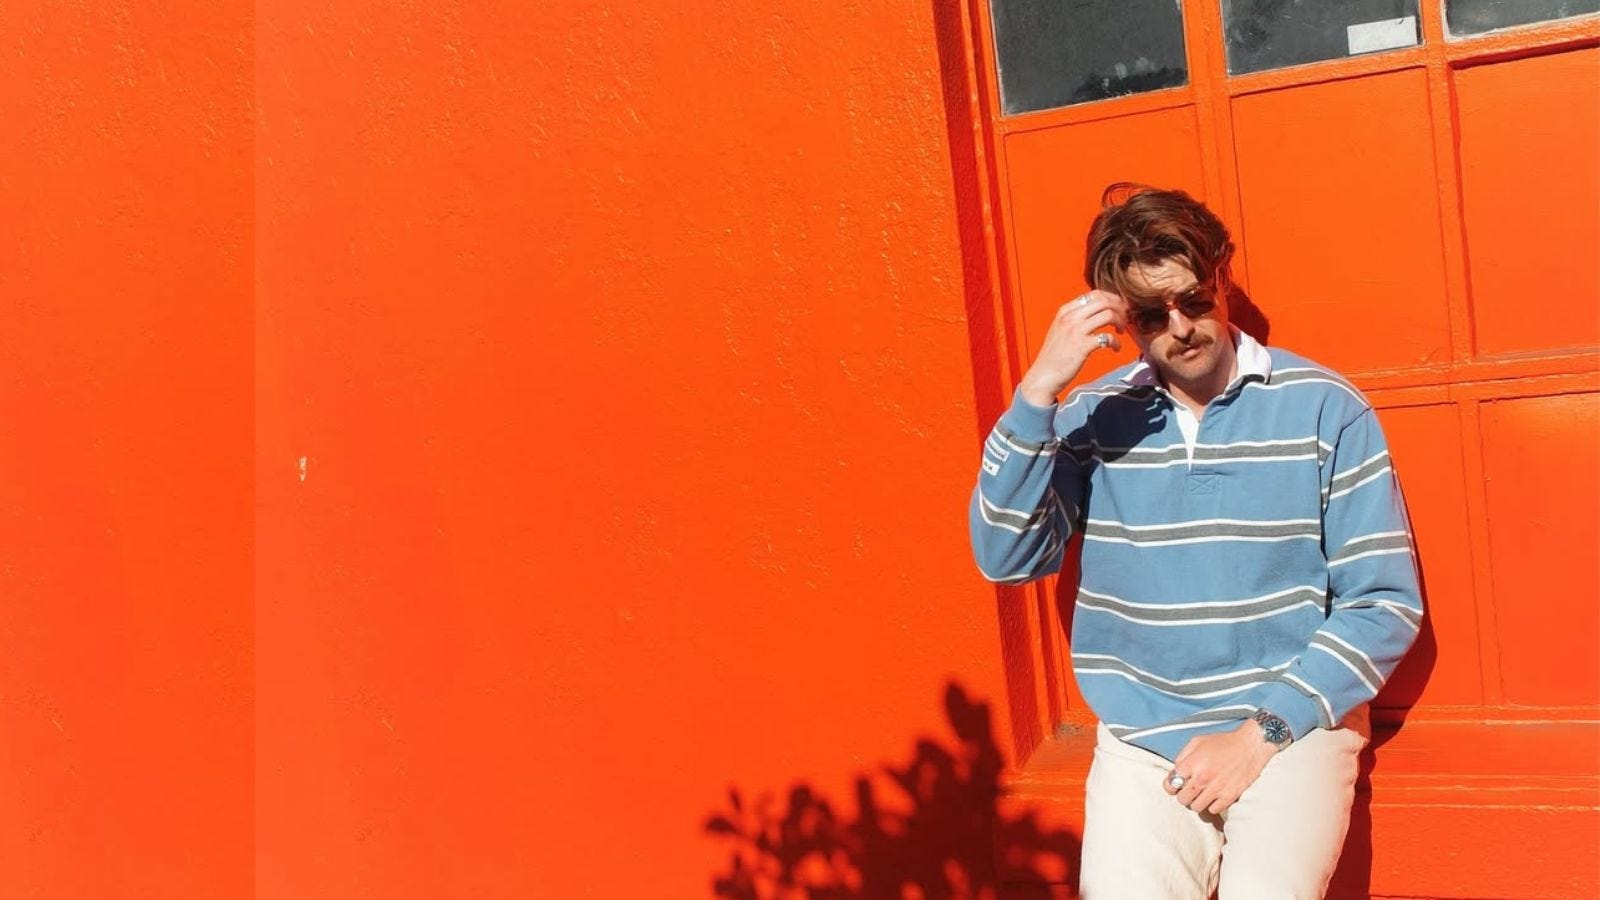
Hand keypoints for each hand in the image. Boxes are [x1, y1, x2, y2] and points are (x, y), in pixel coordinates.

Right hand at [1017, 291, 1127, 406]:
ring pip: (1108, 314)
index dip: (1112, 299)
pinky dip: (1117, 342)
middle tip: (1125, 318)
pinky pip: (1108, 337)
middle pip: (1104, 301)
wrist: (1043, 376)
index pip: (1094, 294)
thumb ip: (1075, 318)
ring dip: (1120, 321)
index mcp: (1065, 311)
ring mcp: (1076, 331)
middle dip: (1120, 308)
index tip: (1119, 307)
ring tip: (1121, 331)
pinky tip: (1116, 348)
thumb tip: (1098, 312)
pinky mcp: (1083, 346)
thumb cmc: (1054, 356)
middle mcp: (1070, 317)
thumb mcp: (1059, 329)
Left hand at [1162, 719, 1279, 815]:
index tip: (1175, 786)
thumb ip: (1182, 756)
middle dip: (1184, 795)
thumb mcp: (1197, 742)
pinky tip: (1214, 796)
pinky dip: (1212, 805)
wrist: (1251, 746)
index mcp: (1192, 763)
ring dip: (1197, 801)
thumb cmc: (1225, 742)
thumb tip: (1175, 771)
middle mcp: (1202, 778)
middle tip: (1190, 790)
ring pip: (1196, 808)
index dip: (1171, 786)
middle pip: (1182, 799)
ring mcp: (1216, 789)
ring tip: (1202, 793)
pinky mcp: (1229, 796)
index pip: (1170, 785)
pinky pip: (1213, 810)